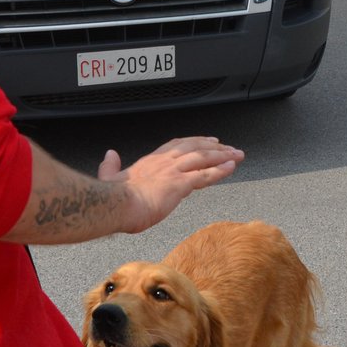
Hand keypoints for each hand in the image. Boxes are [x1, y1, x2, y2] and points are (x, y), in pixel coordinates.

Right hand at [99, 137, 243, 233]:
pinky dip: (220, 170)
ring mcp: (173, 171)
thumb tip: (109, 155)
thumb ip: (110, 165)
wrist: (115, 205)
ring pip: (204, 158)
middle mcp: (164, 162)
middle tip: (229, 147)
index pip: (177, 146)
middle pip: (195, 147)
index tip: (207, 141)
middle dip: (215, 147)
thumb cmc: (112, 197)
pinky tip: (231, 167)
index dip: (194, 142)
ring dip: (223, 156)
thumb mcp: (109, 177)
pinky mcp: (179, 184)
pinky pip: (205, 175)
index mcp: (150, 161)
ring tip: (237, 155)